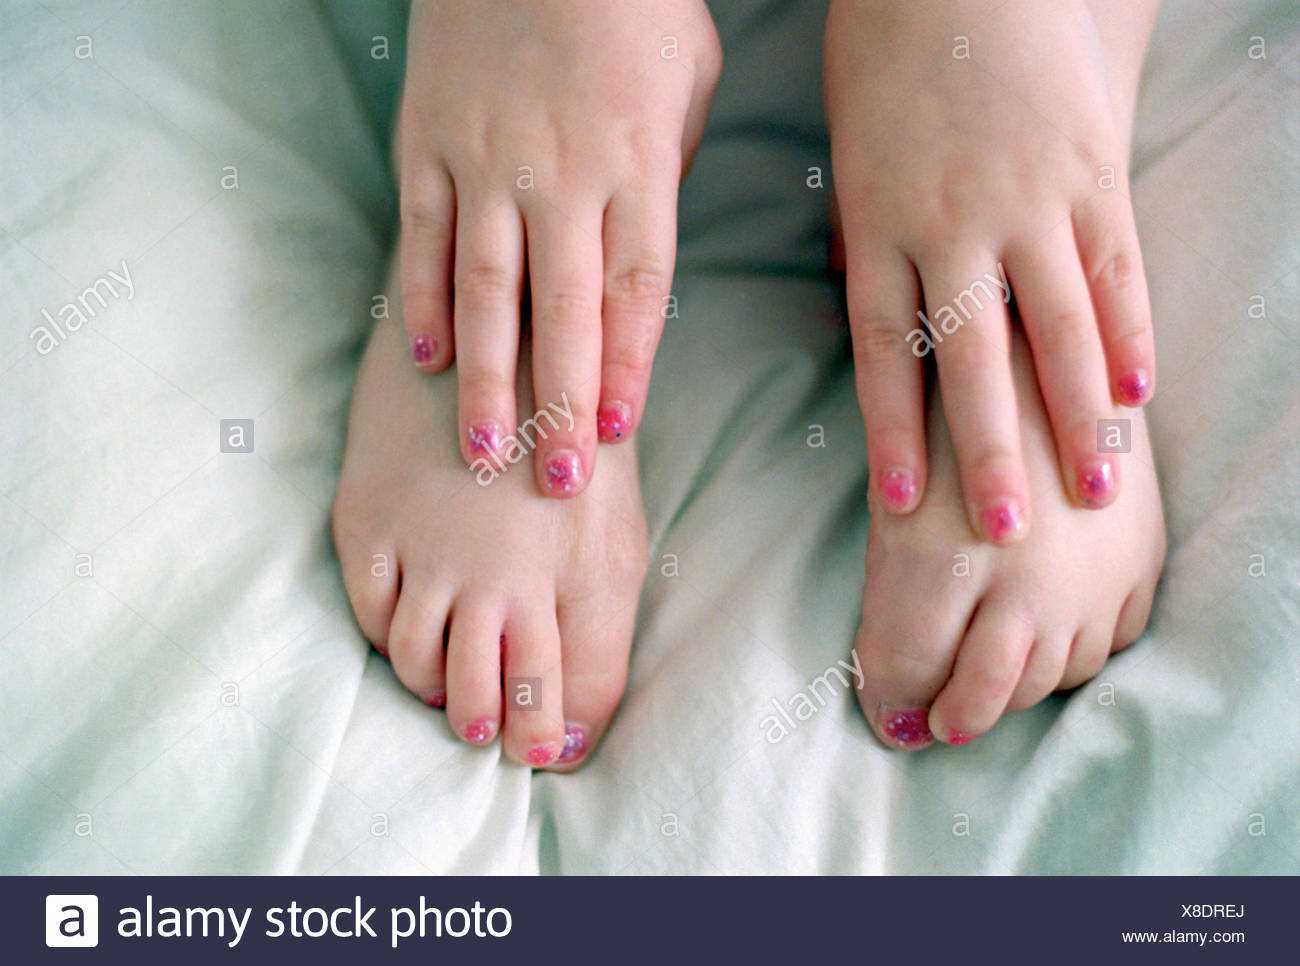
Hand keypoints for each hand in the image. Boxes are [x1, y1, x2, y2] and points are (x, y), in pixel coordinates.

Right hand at [399, 0, 720, 495]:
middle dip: (562, 403)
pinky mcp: (428, 141)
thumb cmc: (633, 1)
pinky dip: (418, 300)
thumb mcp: (690, 78)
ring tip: (481, 452)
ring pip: (484, 291)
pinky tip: (421, 359)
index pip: (635, 290)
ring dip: (484, 379)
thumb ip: (668, 174)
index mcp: (637, 165)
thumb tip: (640, 254)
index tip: (618, 433)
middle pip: (562, 311)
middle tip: (555, 482)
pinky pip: (422, 236)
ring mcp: (486, 161)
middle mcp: (561, 175)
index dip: (627, 366)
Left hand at [825, 0, 1154, 541]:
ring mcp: (1025, 198)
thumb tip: (865, 316)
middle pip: (967, 358)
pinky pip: (1113, 265)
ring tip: (1095, 487)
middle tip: (1004, 532)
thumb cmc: (886, 66)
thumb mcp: (850, 160)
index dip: (892, 436)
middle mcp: (949, 225)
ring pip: (1054, 325)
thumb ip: (864, 245)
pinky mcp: (1088, 170)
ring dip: (1075, 414)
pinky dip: (1129, 332)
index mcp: (876, 228)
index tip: (902, 509)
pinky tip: (1141, 392)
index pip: (882, 355)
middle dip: (987, 450)